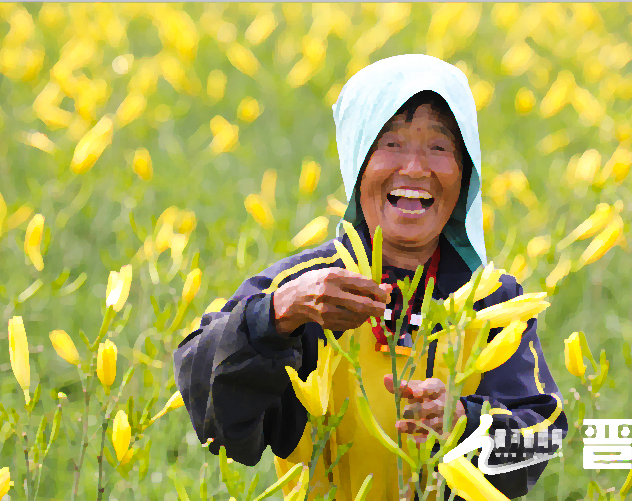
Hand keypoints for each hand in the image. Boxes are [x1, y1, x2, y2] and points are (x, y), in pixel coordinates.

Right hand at [274, 267, 391, 334]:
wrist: (294, 299)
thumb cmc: (317, 281)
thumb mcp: (334, 273)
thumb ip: (358, 279)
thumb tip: (386, 288)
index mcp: (333, 276)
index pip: (363, 284)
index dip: (378, 290)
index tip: (385, 292)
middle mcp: (330, 294)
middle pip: (363, 304)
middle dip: (379, 307)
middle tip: (385, 306)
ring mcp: (328, 311)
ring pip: (358, 316)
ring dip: (369, 314)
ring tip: (370, 308)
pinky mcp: (327, 323)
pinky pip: (351, 324)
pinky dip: (359, 320)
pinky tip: (358, 314)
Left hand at [384, 375, 465, 445]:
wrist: (452, 414)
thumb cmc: (429, 397)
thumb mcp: (419, 388)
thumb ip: (403, 385)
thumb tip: (386, 378)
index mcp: (438, 389)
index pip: (433, 387)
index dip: (423, 390)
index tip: (412, 392)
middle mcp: (444, 404)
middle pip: (432, 407)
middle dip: (417, 410)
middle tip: (404, 411)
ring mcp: (444, 420)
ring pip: (431, 424)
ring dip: (414, 426)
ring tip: (399, 426)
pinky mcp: (442, 435)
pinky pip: (431, 438)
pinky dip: (420, 439)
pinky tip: (410, 439)